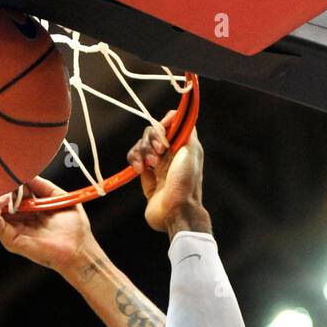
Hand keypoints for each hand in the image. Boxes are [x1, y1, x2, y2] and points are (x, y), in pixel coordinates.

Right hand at [0, 176, 92, 274]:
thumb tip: (27, 175)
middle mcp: (21, 220)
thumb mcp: (59, 198)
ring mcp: (14, 230)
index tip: (18, 172)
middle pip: (3, 199)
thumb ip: (43, 186)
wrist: (78, 250)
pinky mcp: (10, 239)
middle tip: (10, 177)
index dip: (15, 181)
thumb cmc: (75, 229)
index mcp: (33, 211)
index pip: (15, 192)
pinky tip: (6, 197)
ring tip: (10, 189)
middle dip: (5, 186)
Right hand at [127, 115, 209, 234]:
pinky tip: (141, 171)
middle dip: (152, 139)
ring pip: (142, 144)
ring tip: (148, 166)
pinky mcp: (146, 175)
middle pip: (153, 131)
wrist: (175, 211)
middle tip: (159, 153)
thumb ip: (187, 131)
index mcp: (183, 145)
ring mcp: (157, 164)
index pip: (171, 122)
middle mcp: (170, 152)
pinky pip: (135, 158)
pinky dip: (135, 160)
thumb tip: (179, 115)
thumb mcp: (191, 152)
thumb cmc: (185, 182)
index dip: (164, 123)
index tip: (163, 131)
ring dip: (142, 151)